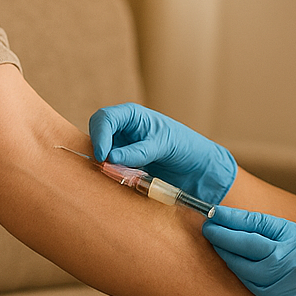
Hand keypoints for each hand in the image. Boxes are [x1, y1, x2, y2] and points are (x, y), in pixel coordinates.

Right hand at [88, 102, 236, 203]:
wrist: (198, 167)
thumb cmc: (184, 146)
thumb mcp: (163, 145)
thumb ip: (138, 151)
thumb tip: (110, 158)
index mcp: (131, 115)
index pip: (105, 119)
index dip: (100, 136)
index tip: (103, 156)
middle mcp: (123, 129)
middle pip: (97, 134)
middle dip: (98, 149)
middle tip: (105, 166)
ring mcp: (122, 147)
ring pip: (101, 153)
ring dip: (105, 164)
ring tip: (119, 175)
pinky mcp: (124, 164)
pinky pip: (110, 168)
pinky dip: (112, 174)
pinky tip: (123, 180)